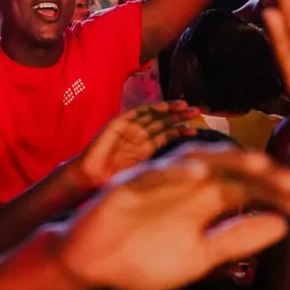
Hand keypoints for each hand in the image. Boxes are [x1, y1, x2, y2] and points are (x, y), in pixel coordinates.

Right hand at [58, 147, 289, 289]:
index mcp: (204, 200)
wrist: (91, 264)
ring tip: (257, 163)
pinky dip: (176, 172)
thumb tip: (282, 226)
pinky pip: (156, 173)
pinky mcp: (130, 184)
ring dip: (227, 160)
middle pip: (229, 169)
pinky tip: (199, 174)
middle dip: (261, 174)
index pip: (247, 190)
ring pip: (197, 160)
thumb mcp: (198, 256)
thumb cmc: (142, 258)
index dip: (276, 197)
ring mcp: (159, 180)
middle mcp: (186, 184)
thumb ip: (234, 240)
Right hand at [71, 102, 196, 189]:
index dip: (181, 130)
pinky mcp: (118, 123)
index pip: (167, 135)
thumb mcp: (144, 176)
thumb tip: (189, 172)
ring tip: (185, 106)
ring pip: (152, 114)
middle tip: (197, 111)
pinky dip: (149, 108)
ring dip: (169, 109)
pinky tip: (163, 106)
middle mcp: (139, 136)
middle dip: (180, 116)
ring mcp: (129, 128)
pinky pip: (136, 112)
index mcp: (146, 148)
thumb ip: (162, 170)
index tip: (196, 130)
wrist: (92, 179)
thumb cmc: (116, 183)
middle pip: (163, 122)